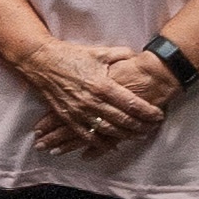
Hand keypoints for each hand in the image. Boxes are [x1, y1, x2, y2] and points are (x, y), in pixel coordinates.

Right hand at [24, 34, 167, 148]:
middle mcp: (92, 101)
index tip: (158, 115)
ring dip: (125, 136)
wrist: (40, 60)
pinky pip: (86, 135)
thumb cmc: (70, 55)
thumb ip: (119, 54)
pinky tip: (111, 146)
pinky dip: (100, 143)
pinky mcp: (67, 116)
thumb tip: (136, 55)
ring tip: (138, 136)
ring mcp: (79, 111)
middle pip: (123, 120)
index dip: (147, 112)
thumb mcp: (97, 52)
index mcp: (102, 84)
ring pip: (107, 130)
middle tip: (152, 128)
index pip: (131, 104)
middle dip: (140, 127)